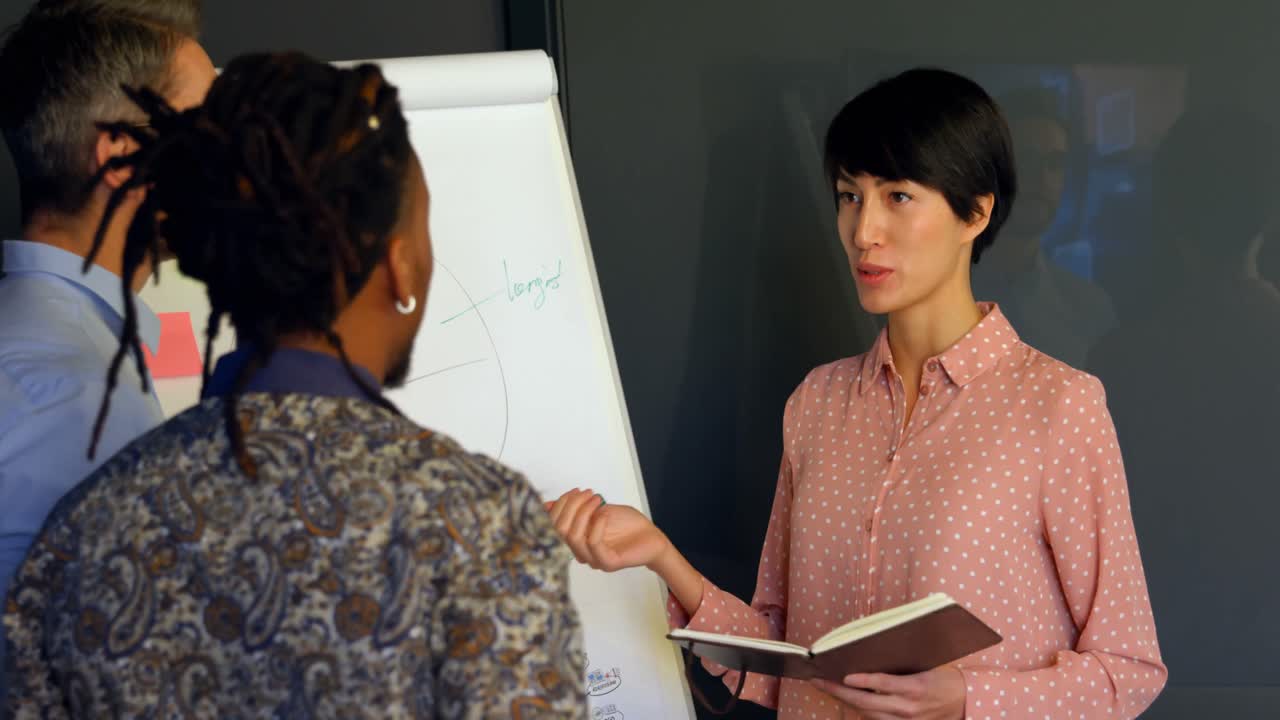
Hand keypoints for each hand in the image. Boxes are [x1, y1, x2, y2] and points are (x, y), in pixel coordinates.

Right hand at [545, 488, 670, 571]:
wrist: (651, 537)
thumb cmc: (626, 525)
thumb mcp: (597, 510)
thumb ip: (575, 508)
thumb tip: (547, 504)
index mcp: (575, 541)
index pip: (553, 525)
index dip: (560, 505)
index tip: (574, 491)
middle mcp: (580, 552)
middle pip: (560, 530)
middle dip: (570, 506)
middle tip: (586, 493)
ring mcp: (593, 560)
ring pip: (573, 536)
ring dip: (582, 512)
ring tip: (596, 499)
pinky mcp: (607, 563)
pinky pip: (593, 543)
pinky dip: (596, 524)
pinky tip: (604, 513)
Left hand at [810, 667, 965, 719]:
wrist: (965, 702)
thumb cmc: (944, 677)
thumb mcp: (926, 666)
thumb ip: (899, 665)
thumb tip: (869, 653)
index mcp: (915, 688)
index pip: (883, 684)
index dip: (863, 680)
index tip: (844, 675)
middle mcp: (908, 708)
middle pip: (867, 702)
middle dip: (839, 691)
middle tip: (818, 680)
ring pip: (867, 714)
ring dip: (844, 701)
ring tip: (825, 687)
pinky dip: (858, 710)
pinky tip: (844, 699)